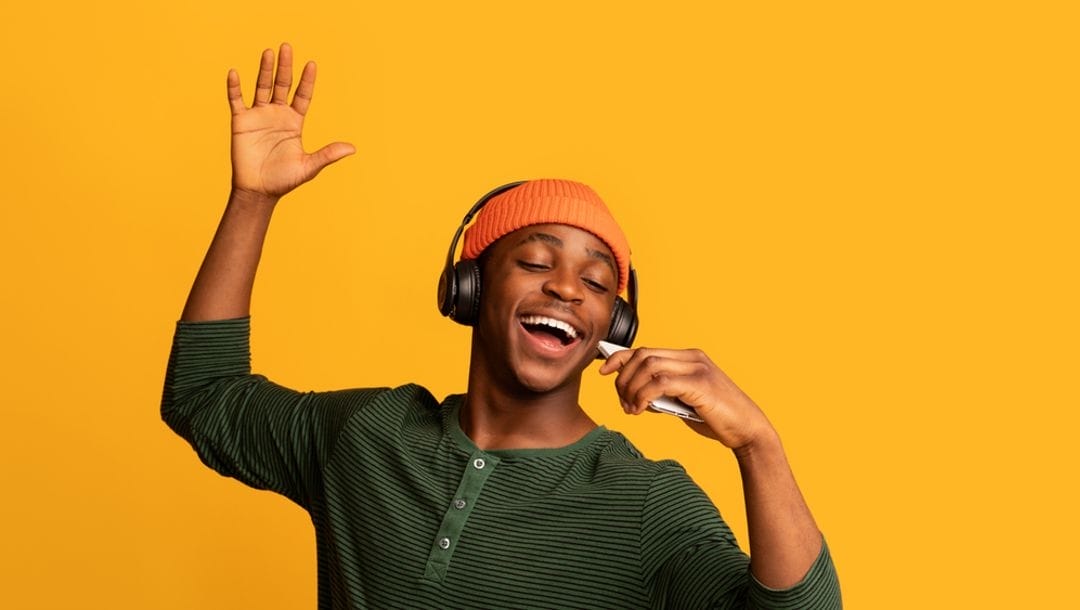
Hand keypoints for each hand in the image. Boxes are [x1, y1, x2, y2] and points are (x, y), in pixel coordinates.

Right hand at [227, 43, 354, 200]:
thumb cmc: (284, 180)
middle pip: (282, 84)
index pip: (302, 95)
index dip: (306, 80)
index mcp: (295, 122)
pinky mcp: (241, 122)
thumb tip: (352, 148)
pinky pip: (236, 100)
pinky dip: (234, 87)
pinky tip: (235, 72)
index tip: (311, 64)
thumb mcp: (308, 167)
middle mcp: (278, 114)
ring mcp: (259, 116)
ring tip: (268, 52)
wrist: (259, 191)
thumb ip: (327, 155)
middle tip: (287, 46)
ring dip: (264, 70)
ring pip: (262, 87)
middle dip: (285, 67)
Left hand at [598, 347, 774, 449]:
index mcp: (689, 357)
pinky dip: (643, 395)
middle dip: (623, 378)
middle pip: (643, 355)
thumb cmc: (718, 418)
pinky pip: (660, 383)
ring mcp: (697, 368)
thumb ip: (664, 394)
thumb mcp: (684, 402)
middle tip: (622, 402)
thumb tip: (636, 395)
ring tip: (631, 409)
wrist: (748, 430)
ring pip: (648, 367)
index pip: (645, 350)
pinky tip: (641, 410)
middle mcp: (692, 358)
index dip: (620, 358)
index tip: (603, 371)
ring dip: (632, 388)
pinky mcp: (699, 384)